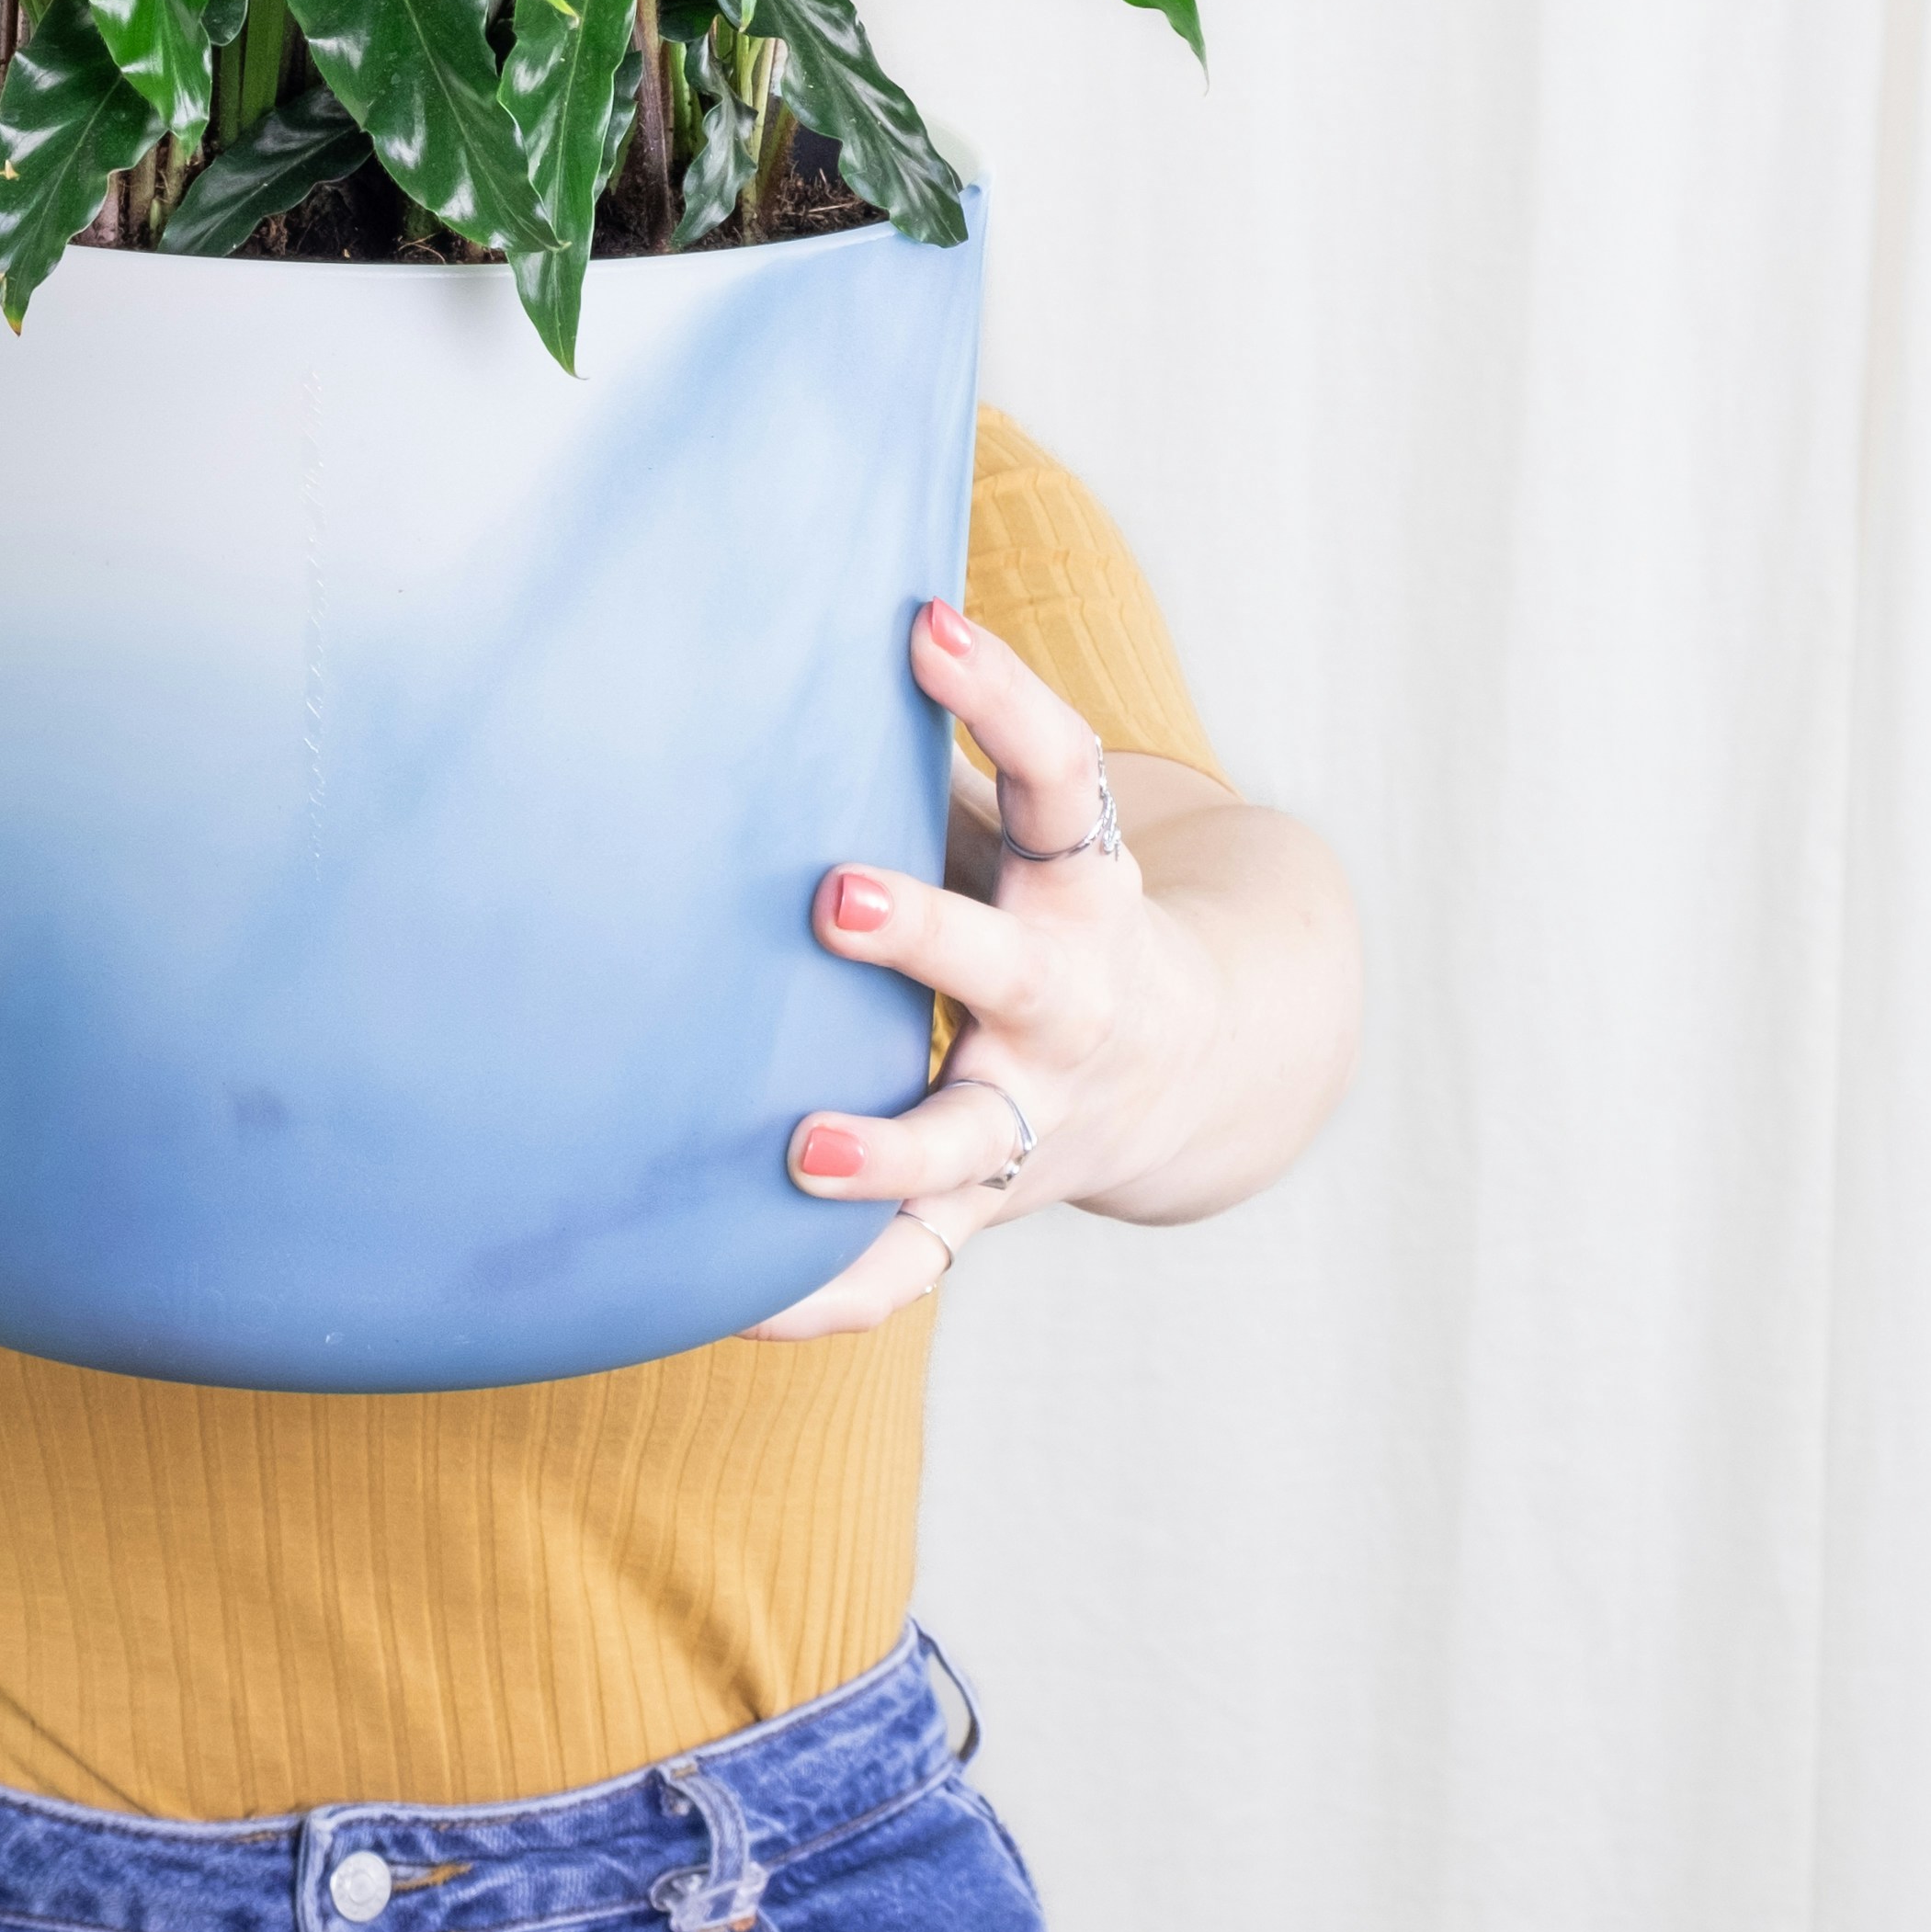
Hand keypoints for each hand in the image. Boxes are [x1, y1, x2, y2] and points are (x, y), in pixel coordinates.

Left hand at [745, 597, 1216, 1340]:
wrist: (1186, 1075)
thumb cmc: (1045, 907)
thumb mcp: (1025, 832)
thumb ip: (924, 760)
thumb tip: (783, 632)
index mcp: (1080, 886)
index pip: (1062, 773)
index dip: (1003, 694)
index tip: (928, 627)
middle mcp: (1067, 1001)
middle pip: (1007, 970)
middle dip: (926, 934)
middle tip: (834, 897)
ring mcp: (1032, 1114)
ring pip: (965, 1145)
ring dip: (887, 1151)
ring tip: (801, 1150)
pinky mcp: (992, 1202)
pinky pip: (915, 1266)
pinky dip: (837, 1290)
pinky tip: (745, 1304)